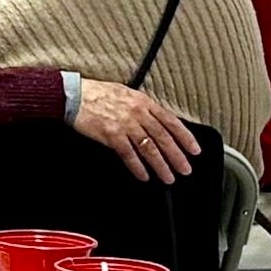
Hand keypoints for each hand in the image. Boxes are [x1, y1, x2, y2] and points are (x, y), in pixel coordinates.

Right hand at [71, 78, 201, 181]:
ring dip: (161, 165)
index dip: (185, 137)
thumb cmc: (98, 94)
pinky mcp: (111, 135)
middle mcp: (138, 113)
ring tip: (168, 177)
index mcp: (144, 102)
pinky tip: (144, 176)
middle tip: (185, 169)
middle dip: (177, 156)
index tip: (194, 150)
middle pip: (163, 138)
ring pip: (149, 148)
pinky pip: (129, 154)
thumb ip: (143, 108)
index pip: (171, 122)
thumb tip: (158, 122)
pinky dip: (137, 167)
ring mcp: (125, 124)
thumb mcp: (127, 94)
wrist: (75, 95)